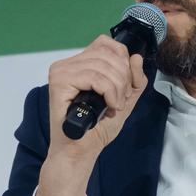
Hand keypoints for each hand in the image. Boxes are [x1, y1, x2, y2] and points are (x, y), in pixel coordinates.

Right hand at [36, 36, 147, 195]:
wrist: (80, 151)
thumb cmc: (97, 129)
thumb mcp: (124, 100)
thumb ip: (134, 79)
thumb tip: (136, 57)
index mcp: (80, 64)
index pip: (106, 44)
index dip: (122, 61)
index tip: (124, 87)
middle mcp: (67, 64)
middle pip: (107, 53)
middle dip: (123, 78)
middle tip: (120, 101)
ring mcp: (61, 71)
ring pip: (102, 65)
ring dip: (117, 88)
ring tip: (114, 106)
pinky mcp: (59, 82)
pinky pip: (94, 77)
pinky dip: (109, 92)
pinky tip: (108, 106)